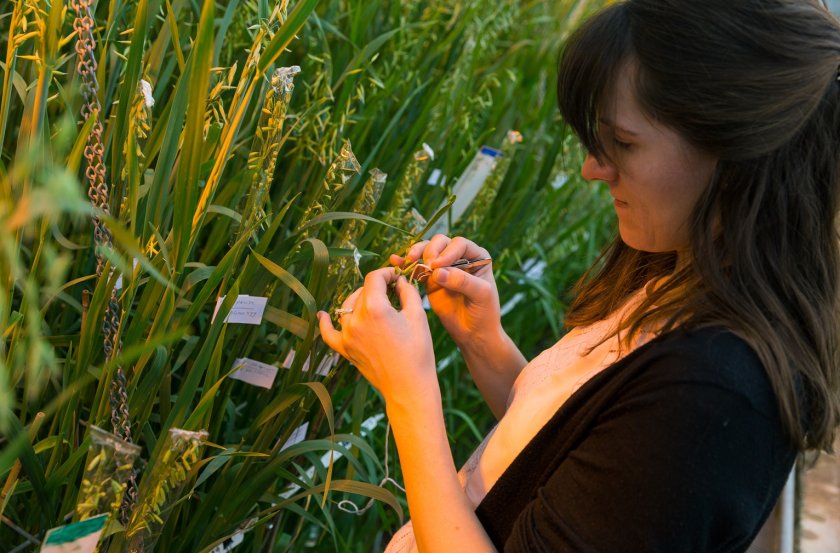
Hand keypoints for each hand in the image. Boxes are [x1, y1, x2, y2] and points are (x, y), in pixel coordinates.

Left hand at [317, 268, 437, 407]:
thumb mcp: (418, 316)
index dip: (386, 273)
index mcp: (375, 309)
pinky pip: (329, 334)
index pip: (375, 279)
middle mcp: (357, 320)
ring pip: (348, 306)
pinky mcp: (345, 350)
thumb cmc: (418, 352)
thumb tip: (400, 281)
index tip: (396, 276)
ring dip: (361, 300)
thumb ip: (407, 292)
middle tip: (393, 291)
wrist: (409, 387)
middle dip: (378, 287)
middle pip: (363, 291)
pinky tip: (322, 315)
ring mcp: (348, 335)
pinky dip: (325, 323)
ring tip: (375, 303)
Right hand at [390, 235, 501, 347]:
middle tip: (427, 265)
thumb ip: (462, 281)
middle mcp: (459, 257)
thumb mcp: (481, 294)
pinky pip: (417, 267)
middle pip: (441, 243)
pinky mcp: (430, 280)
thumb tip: (437, 272)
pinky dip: (406, 263)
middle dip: (430, 250)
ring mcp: (444, 268)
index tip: (438, 265)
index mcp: (476, 256)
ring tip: (409, 259)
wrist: (474, 333)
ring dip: (416, 252)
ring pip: (427, 251)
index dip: (447, 252)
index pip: (459, 244)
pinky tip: (396, 261)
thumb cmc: (484, 313)